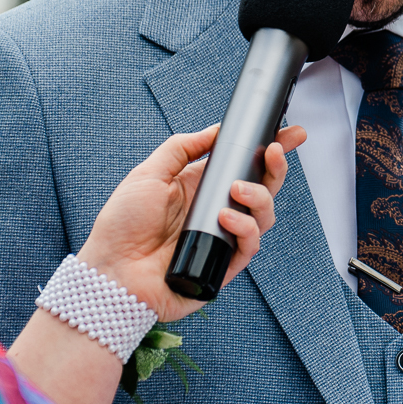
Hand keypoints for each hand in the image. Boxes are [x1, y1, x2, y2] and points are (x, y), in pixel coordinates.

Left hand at [78, 123, 305, 322]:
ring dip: (259, 197)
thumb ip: (182, 148)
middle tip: (275, 151)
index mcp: (200, 188)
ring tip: (238, 190)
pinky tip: (225, 217)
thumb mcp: (148, 173)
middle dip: (276, 168)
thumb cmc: (122, 225)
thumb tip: (215, 131)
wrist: (112, 272)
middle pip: (263, 188)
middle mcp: (216, 211)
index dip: (270, 151)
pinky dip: (244, 228)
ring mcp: (222, 238)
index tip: (290, 133)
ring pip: (263, 216)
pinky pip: (250, 245)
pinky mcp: (224, 266)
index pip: (243, 165)